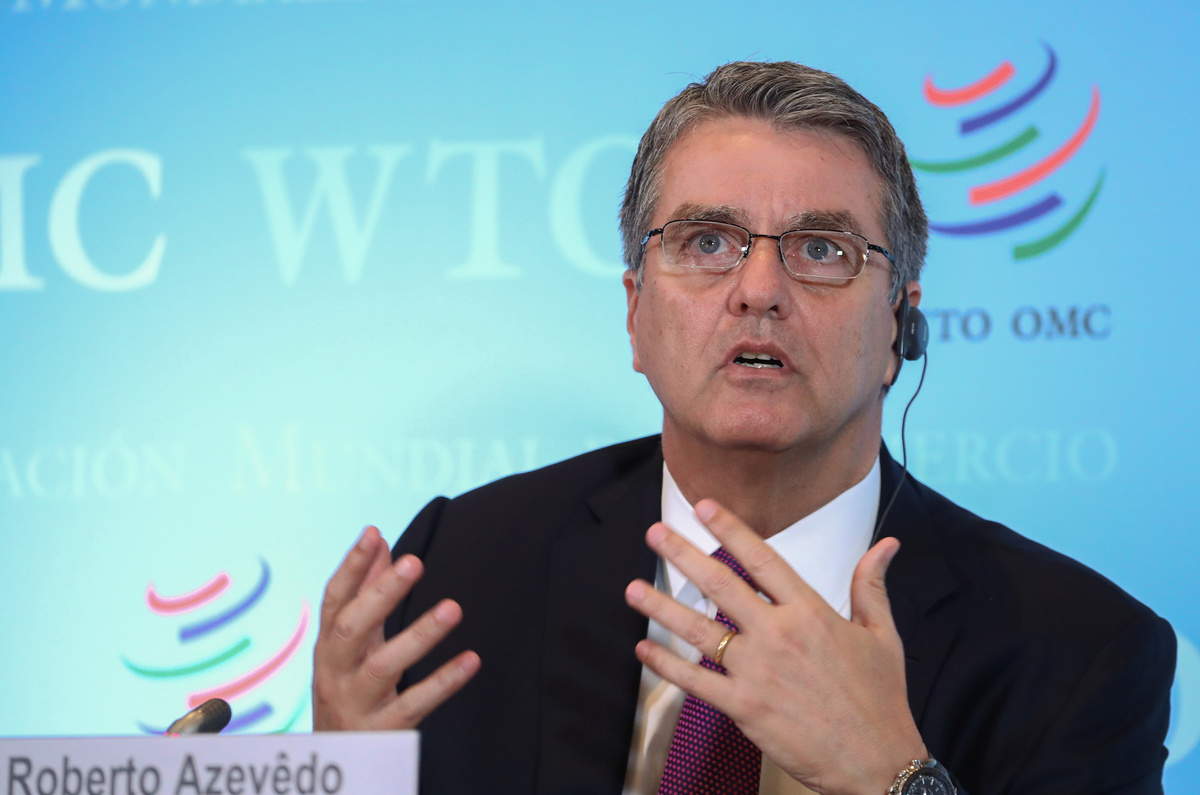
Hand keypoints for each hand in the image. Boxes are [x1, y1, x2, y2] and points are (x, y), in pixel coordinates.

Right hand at [312, 525, 479, 730]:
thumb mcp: (350, 644)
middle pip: (351, 629)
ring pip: (382, 667)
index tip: (373, 533)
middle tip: (415, 562)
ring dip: (418, 635)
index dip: (351, 566)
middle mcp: (334, 672)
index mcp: (327, 646)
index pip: (334, 600)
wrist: (336, 762)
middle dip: (381, 594)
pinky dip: (442, 682)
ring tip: (453, 608)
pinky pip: (414, 704)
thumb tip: (378, 540)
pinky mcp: (381, 732)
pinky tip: (471, 660)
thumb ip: (365, 593)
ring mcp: (355, 704)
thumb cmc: (347, 689)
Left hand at [624, 500, 925, 794]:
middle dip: (683, 555)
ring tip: (633, 589)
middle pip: (721, 584)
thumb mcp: (881, 636)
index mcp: (811, 612)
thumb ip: (871, 586)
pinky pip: (696, 682)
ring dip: (661, 608)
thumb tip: (885, 545)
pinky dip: (667, 666)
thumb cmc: (879, 700)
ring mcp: (758, 671)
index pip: (763, 559)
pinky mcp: (744, 706)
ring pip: (699, 630)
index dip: (730, 529)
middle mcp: (779, 635)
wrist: (877, 761)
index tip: (703, 508)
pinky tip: (645, 650)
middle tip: (655, 533)